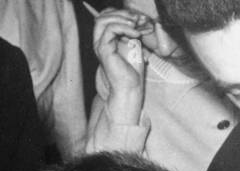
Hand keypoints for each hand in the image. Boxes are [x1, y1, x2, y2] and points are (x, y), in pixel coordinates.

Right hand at [92, 7, 152, 123]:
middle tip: (138, 18)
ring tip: (136, 24)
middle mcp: (100, 40)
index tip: (139, 17)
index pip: (107, 16)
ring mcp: (100, 44)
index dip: (121, 13)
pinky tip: (136, 33)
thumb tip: (140, 20)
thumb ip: (133, 33)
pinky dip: (124, 28)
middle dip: (122, 13)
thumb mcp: (135, 47)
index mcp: (106, 38)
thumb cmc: (133, 72)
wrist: (130, 89)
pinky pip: (110, 30)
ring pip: (103, 20)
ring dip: (122, 18)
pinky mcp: (104, 49)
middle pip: (103, 15)